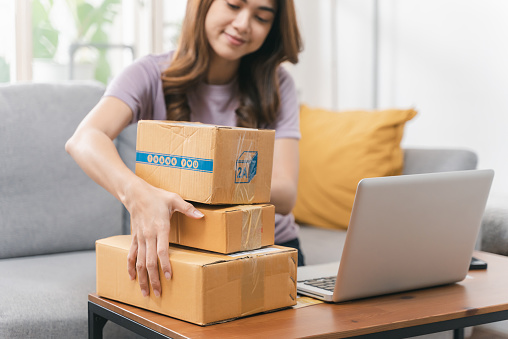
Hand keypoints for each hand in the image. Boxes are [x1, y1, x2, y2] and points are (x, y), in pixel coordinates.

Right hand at [125, 178, 202, 296]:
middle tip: (159, 293)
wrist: (135, 193)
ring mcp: (140, 238)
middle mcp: (148, 235)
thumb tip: (201, 216)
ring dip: (142, 278)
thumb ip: (188, 208)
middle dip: (154, 279)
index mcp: (160, 228)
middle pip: (150, 261)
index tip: (169, 277)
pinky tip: (132, 278)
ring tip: (146, 292)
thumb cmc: (157, 196)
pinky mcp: (134, 238)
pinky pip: (131, 255)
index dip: (165, 265)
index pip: (162, 251)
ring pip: (139, 262)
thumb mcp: (174, 199)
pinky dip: (131, 268)